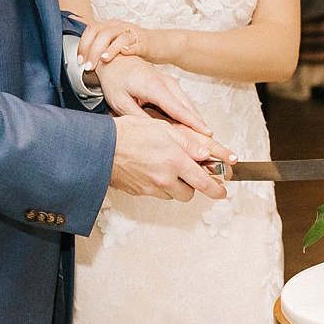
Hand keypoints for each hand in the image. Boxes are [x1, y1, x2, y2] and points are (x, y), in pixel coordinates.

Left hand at [79, 19, 144, 65]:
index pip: (92, 29)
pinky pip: (137, 45)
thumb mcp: (109, 37)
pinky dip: (130, 49)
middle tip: (89, 66)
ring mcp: (133, 35)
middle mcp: (120, 27)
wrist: (154, 43)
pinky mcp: (144, 44)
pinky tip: (124, 53)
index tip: (80, 60)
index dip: (84, 44)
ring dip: (110, 49)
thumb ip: (93, 34)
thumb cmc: (128, 43)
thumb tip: (73, 18)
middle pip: (105, 34)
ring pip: (120, 38)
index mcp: (109, 26)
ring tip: (104, 60)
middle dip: (94, 51)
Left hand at [94, 53, 209, 135]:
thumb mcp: (121, 102)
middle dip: (200, 124)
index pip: (178, 109)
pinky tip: (193, 127)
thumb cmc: (116, 80)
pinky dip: (189, 113)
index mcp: (155, 87)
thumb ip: (137, 118)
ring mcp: (170, 82)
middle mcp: (167, 83)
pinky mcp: (170, 84)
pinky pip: (183, 101)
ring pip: (187, 104)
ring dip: (196, 119)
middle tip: (210, 142)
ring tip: (205, 138)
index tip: (207, 133)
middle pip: (188, 107)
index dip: (193, 123)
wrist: (116, 61)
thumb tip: (154, 133)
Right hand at [109, 114, 232, 200]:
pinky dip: (159, 185)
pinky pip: (156, 193)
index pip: (204, 183)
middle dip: (192, 185)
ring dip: (175, 185)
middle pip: (189, 194)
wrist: (100, 147)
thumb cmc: (130, 133)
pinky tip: (152, 170)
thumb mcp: (164, 129)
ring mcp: (151, 188)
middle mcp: (165, 179)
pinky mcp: (139, 192)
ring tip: (166, 167)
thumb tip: (206, 153)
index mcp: (175, 162)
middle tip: (189, 172)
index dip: (216, 189)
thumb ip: (188, 143)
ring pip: (172, 194)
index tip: (222, 191)